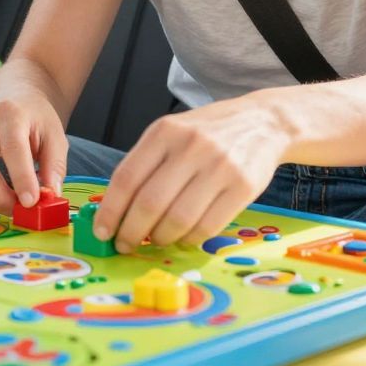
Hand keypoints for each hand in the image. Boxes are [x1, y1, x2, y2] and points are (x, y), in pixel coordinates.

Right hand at [0, 92, 67, 213]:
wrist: (12, 101)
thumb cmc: (35, 121)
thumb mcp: (55, 137)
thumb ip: (54, 167)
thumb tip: (49, 197)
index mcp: (9, 113)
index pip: (12, 148)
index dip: (21, 178)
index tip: (31, 202)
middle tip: (20, 211)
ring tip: (10, 205)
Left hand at [91, 96, 290, 252]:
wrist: (263, 122)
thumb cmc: (208, 133)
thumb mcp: (172, 133)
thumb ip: (145, 164)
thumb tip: (115, 210)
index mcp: (165, 132)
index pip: (127, 178)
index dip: (110, 211)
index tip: (102, 231)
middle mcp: (191, 147)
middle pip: (150, 203)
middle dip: (131, 232)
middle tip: (125, 244)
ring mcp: (220, 166)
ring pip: (178, 220)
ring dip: (160, 239)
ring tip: (156, 239)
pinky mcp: (244, 186)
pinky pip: (207, 227)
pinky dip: (188, 240)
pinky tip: (183, 237)